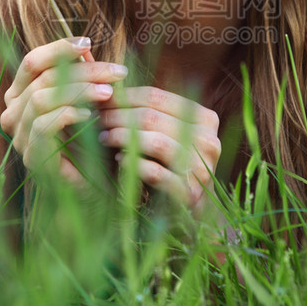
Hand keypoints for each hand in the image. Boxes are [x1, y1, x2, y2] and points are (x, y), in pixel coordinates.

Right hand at [0, 37, 127, 185]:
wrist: (95, 188)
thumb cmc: (92, 142)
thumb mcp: (88, 102)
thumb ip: (82, 77)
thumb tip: (86, 48)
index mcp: (22, 95)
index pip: (33, 61)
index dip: (59, 48)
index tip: (88, 43)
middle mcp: (13, 113)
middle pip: (41, 77)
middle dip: (83, 70)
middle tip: (116, 72)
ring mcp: (20, 136)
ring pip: (41, 98)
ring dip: (79, 91)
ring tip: (109, 94)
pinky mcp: (32, 156)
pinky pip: (43, 125)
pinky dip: (68, 115)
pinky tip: (92, 116)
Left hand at [96, 86, 220, 211]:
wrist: (194, 213)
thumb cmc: (174, 167)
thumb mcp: (169, 134)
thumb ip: (149, 113)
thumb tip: (109, 91)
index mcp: (205, 118)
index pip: (156, 96)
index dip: (124, 97)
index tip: (101, 102)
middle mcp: (208, 140)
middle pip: (152, 117)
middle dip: (118, 117)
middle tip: (97, 120)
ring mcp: (202, 168)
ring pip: (155, 142)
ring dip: (122, 138)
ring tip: (105, 138)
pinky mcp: (190, 194)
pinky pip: (157, 173)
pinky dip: (134, 165)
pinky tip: (120, 160)